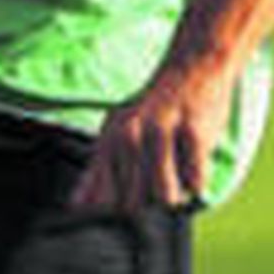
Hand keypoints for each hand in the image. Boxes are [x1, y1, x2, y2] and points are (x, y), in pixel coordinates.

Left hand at [68, 56, 235, 212]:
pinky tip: (194, 155)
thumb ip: (96, 173)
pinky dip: (198, 178)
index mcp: (110, 139)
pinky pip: (195, 184)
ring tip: (178, 166)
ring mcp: (162, 133)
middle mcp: (130, 136)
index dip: (117, 208)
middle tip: (160, 170)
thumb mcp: (117, 134)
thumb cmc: (154, 109)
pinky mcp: (194, 132)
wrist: (194, 66)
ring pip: (165, 199)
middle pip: (134, 206)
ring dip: (176, 192)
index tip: (132, 192)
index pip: (103, 200)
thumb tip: (75, 207)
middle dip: (149, 200)